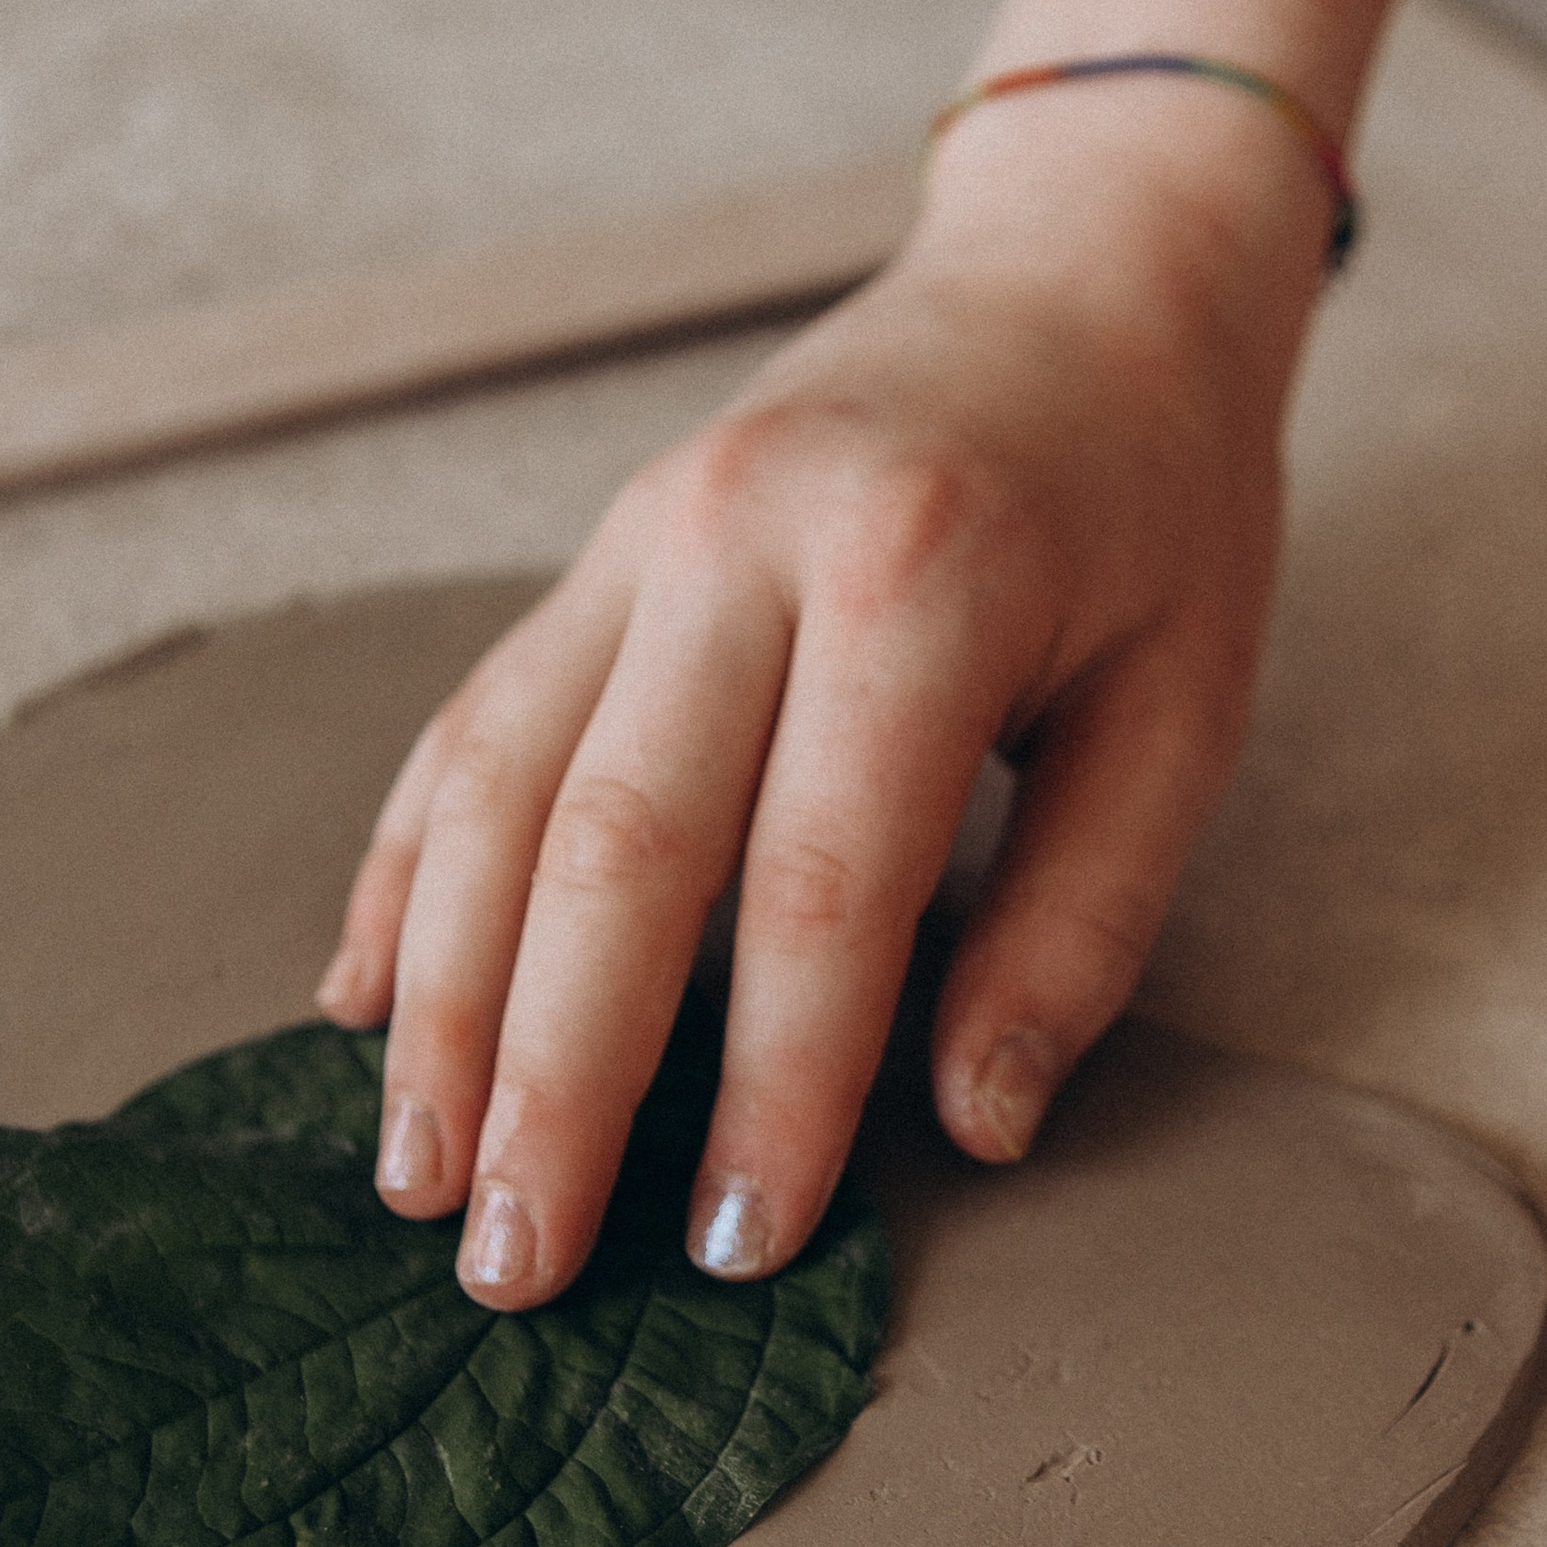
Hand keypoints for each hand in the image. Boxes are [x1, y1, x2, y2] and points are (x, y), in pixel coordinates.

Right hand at [315, 93, 1325, 1304]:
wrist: (1079, 278)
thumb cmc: (1156, 510)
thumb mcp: (1185, 706)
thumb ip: (1081, 921)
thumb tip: (973, 1127)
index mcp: (920, 577)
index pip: (817, 886)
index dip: (772, 1083)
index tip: (737, 1245)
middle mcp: (743, 540)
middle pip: (612, 849)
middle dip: (553, 1078)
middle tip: (517, 1268)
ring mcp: (643, 533)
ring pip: (496, 787)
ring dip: (441, 998)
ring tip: (421, 1177)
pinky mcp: (594, 550)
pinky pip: (470, 722)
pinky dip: (402, 869)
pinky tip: (360, 1003)